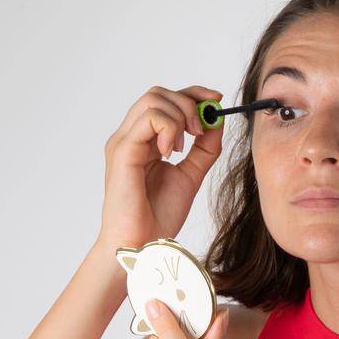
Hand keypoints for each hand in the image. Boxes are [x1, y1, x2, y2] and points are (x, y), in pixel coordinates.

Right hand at [99, 85, 225, 249]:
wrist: (142, 244)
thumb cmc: (158, 216)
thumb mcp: (191, 175)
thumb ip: (204, 149)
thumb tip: (216, 120)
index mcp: (143, 141)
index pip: (165, 101)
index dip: (193, 94)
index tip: (216, 102)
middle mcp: (130, 137)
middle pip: (158, 94)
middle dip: (189, 103)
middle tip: (200, 132)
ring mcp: (123, 141)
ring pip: (153, 99)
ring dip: (179, 116)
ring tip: (183, 147)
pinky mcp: (123, 151)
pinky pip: (149, 118)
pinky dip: (168, 127)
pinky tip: (171, 153)